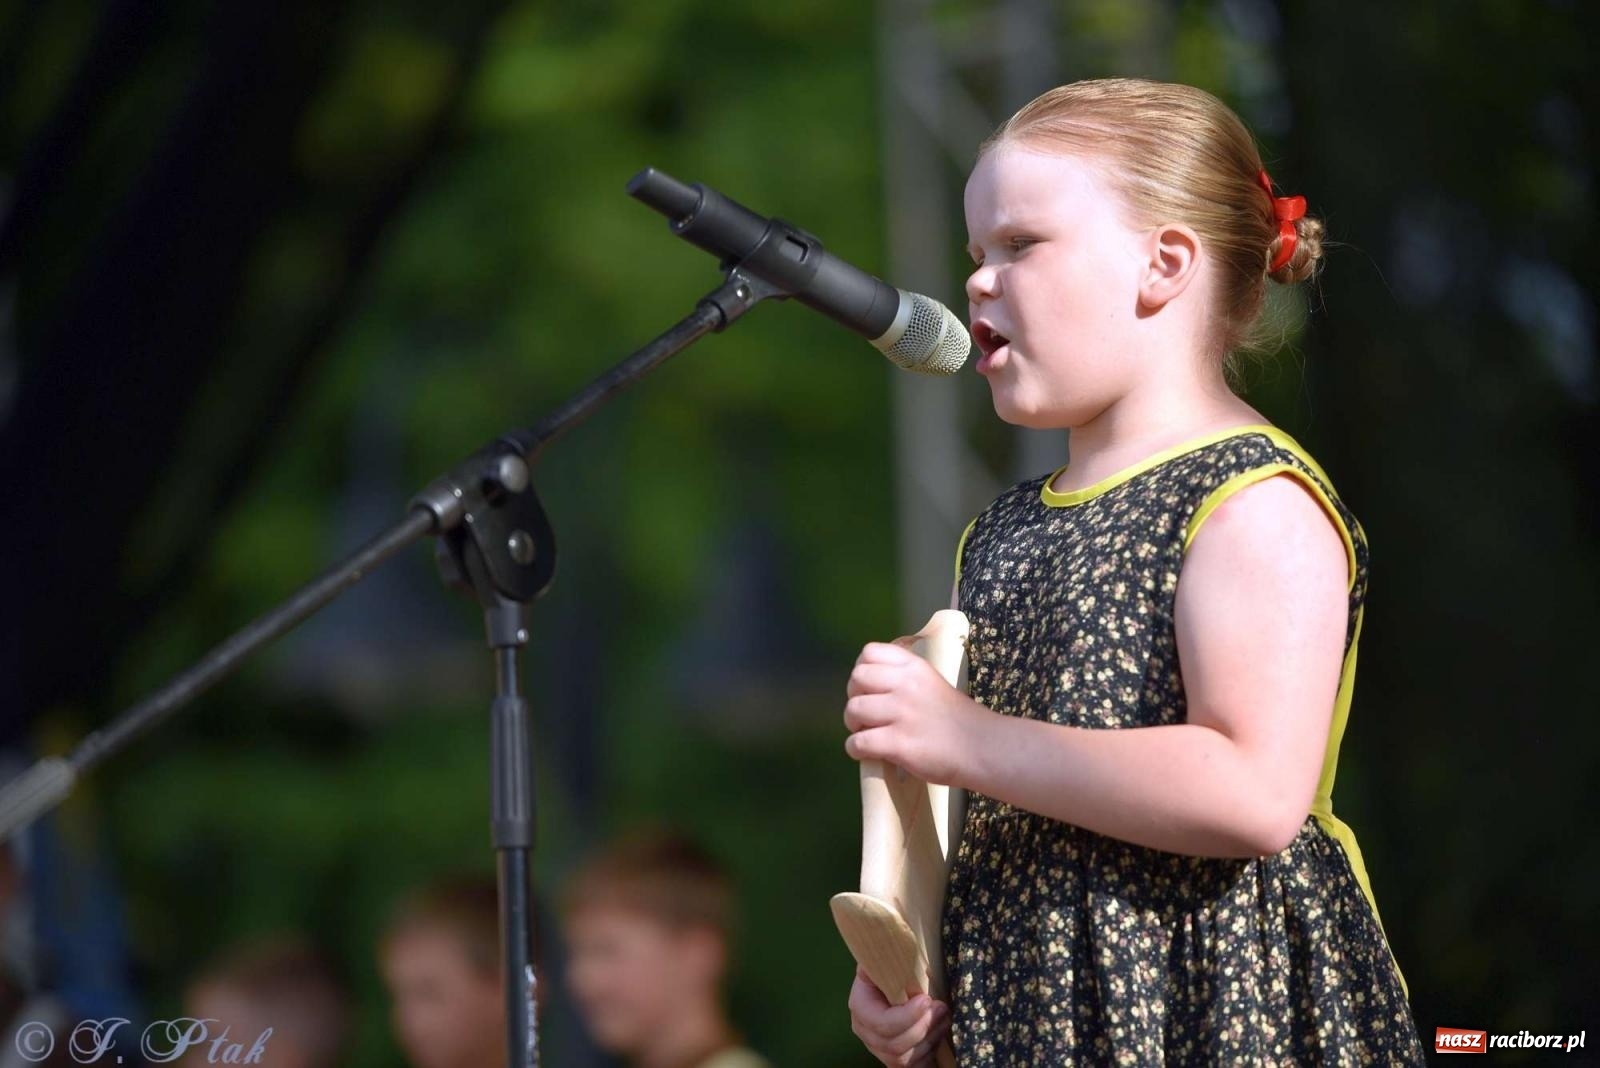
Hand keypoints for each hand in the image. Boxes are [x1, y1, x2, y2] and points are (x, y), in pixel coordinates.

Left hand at [843, 639, 988, 786]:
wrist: (984, 748)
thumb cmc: (959, 720)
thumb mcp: (933, 684)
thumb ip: (906, 680)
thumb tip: (871, 687)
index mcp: (915, 667)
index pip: (870, 652)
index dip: (862, 670)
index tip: (868, 688)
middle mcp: (906, 684)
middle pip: (856, 678)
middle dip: (854, 697)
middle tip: (866, 714)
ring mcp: (902, 713)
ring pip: (853, 710)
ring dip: (854, 725)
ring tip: (868, 734)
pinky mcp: (899, 742)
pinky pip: (858, 742)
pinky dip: (856, 749)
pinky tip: (868, 753)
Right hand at [848, 966, 949, 1065]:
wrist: (894, 980)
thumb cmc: (893, 969)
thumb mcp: (887, 960)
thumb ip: (885, 957)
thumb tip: (885, 941)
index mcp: (861, 1006)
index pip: (881, 1023)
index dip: (907, 1016)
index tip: (927, 999)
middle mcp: (865, 1032)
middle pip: (894, 1045)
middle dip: (923, 1027)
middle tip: (942, 1008)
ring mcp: (878, 1048)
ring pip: (904, 1059)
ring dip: (929, 1039)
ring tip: (943, 1018)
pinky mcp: (893, 1058)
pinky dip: (927, 1057)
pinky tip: (937, 1036)